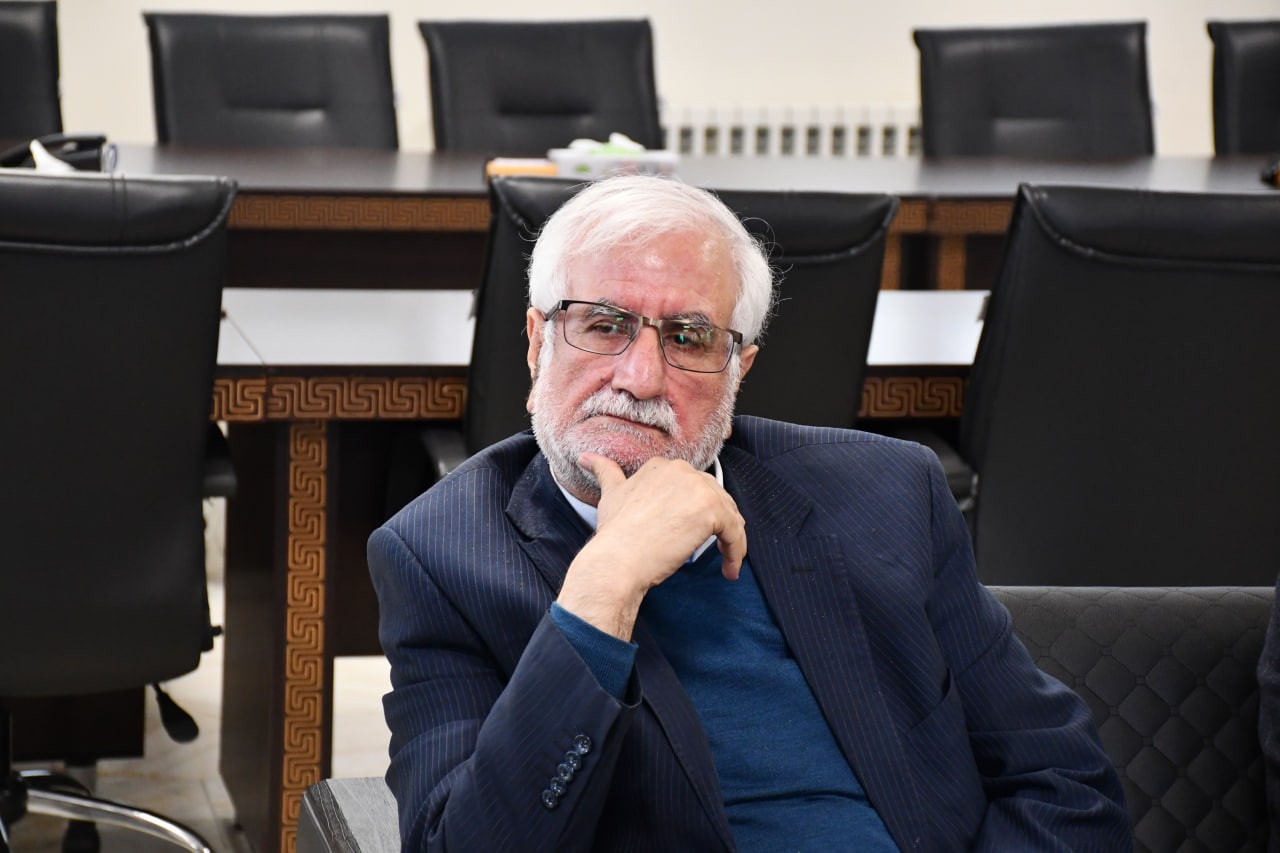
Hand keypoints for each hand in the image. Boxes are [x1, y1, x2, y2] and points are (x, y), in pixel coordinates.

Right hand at [555, 453, 746, 639]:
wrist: (618, 559)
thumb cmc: (615, 535)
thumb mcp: (611, 495)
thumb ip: (605, 472)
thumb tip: (585, 457)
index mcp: (662, 466)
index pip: (694, 487)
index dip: (698, 511)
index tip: (694, 532)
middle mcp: (682, 470)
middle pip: (715, 498)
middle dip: (719, 524)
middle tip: (719, 549)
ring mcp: (698, 488)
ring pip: (729, 515)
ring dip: (731, 540)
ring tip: (726, 562)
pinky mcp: (711, 510)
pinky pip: (735, 531)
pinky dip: (737, 552)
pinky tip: (729, 569)